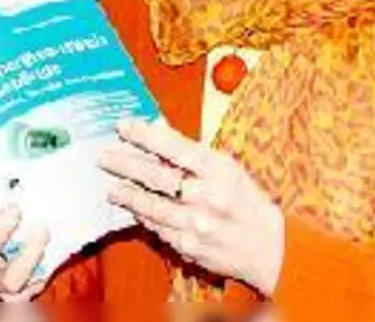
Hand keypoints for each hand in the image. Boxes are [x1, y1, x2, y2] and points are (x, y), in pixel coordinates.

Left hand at [99, 118, 285, 295]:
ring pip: (150, 205)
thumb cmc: (248, 202)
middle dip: (125, 164)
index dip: (145, 135)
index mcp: (220, 170)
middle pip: (156, 176)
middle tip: (103, 157)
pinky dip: (142, 215)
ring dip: (126, 194)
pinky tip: (131, 208)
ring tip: (110, 186)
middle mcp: (207, 197)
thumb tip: (159, 132)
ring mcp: (196, 224)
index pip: (175, 147)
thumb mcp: (229, 169)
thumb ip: (194, 155)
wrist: (271, 249)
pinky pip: (156, 227)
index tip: (123, 126)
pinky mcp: (188, 246)